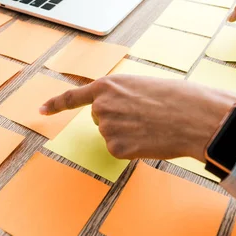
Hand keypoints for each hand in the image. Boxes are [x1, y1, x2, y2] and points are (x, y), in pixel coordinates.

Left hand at [39, 75, 235, 161]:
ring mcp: (107, 129)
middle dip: (117, 118)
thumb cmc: (177, 98)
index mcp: (108, 85)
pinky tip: (150, 140)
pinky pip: (119, 150)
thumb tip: (119, 115)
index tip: (40, 110)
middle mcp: (101, 106)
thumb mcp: (143, 85)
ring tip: (152, 126)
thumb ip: (122, 95)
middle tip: (145, 115)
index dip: (55, 104)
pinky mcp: (116, 149)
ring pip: (110, 135)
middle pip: (99, 118)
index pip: (73, 96)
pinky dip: (133, 148)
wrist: (195, 117)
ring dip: (127, 133)